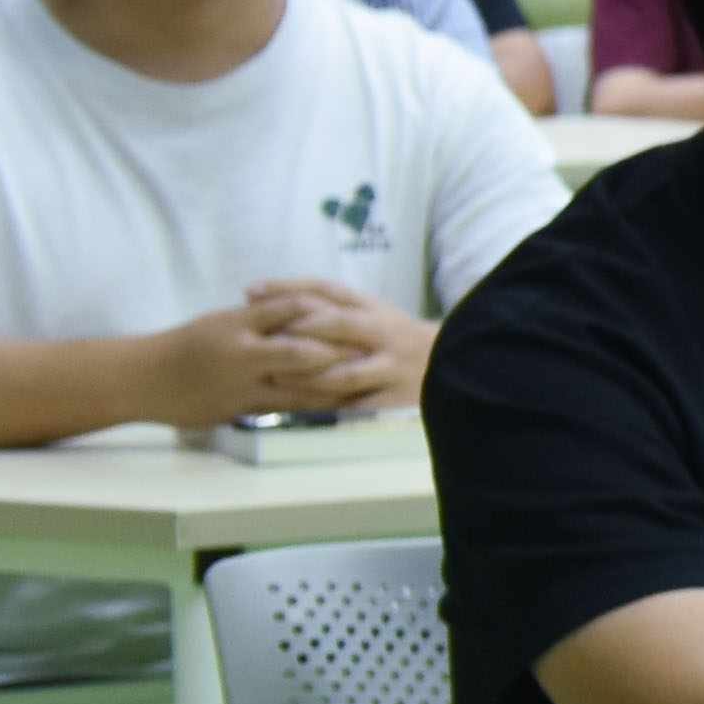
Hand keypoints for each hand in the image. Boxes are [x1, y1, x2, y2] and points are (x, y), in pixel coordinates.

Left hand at [235, 279, 436, 416]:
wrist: (452, 361)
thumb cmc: (391, 337)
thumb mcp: (364, 312)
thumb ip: (320, 306)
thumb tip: (254, 295)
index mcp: (371, 308)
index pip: (328, 290)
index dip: (290, 288)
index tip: (251, 291)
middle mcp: (383, 333)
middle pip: (340, 325)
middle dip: (302, 331)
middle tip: (268, 340)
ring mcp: (391, 367)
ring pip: (347, 373)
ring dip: (311, 376)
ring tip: (277, 378)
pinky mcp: (395, 399)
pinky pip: (359, 407)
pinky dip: (333, 411)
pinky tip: (304, 415)